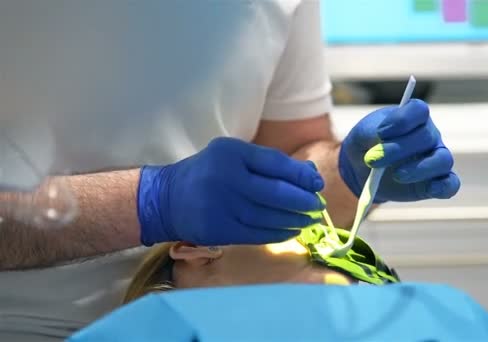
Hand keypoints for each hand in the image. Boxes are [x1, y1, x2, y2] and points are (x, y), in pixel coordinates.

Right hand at [137, 137, 324, 245]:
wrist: (168, 199)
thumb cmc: (209, 173)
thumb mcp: (234, 155)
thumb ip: (269, 162)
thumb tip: (310, 173)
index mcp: (231, 153)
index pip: (276, 163)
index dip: (302, 175)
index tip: (318, 184)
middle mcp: (226, 178)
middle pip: (276, 193)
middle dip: (303, 201)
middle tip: (317, 205)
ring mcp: (221, 206)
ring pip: (269, 216)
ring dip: (295, 220)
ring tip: (309, 220)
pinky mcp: (219, 230)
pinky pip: (258, 234)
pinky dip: (279, 233)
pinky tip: (291, 230)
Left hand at [339, 99, 459, 202]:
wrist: (364, 169)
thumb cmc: (367, 144)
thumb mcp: (362, 134)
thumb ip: (371, 133)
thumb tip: (382, 140)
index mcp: (413, 116)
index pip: (419, 110)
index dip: (402, 120)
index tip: (380, 132)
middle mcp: (430, 135)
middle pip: (426, 137)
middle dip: (398, 149)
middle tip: (372, 159)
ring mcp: (436, 158)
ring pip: (443, 160)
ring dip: (419, 169)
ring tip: (396, 175)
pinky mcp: (436, 182)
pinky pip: (450, 184)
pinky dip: (444, 187)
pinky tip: (430, 189)